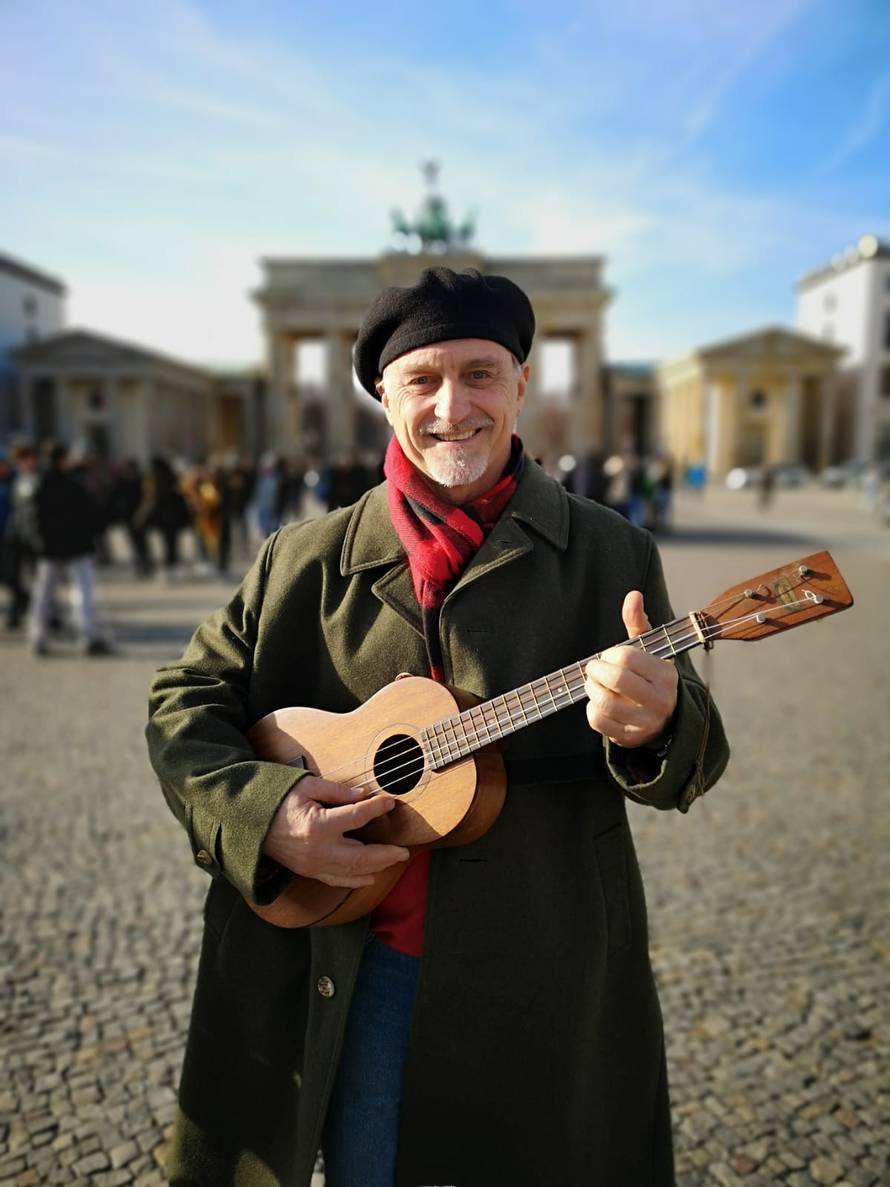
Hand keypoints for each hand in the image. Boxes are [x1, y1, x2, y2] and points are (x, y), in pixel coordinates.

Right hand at [262, 775, 409, 888]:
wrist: (249, 823)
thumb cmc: (277, 799)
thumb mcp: (306, 785)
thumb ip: (337, 791)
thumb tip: (363, 795)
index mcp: (318, 825)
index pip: (357, 817)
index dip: (377, 808)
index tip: (390, 802)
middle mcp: (318, 850)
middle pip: (362, 856)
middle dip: (386, 854)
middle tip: (404, 850)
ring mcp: (314, 865)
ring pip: (353, 873)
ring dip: (377, 867)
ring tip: (395, 859)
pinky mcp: (309, 871)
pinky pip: (338, 880)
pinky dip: (357, 879)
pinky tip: (371, 875)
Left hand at [584, 591, 677, 747]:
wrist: (666, 720)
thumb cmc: (650, 678)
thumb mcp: (649, 650)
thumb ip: (638, 623)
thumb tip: (633, 594)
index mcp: (666, 674)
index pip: (627, 657)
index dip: (610, 654)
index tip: (610, 657)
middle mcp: (659, 700)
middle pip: (615, 680)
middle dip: (596, 670)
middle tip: (594, 668)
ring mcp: (645, 722)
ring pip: (604, 702)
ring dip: (591, 689)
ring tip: (594, 684)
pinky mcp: (630, 737)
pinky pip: (598, 721)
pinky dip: (591, 709)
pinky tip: (598, 703)